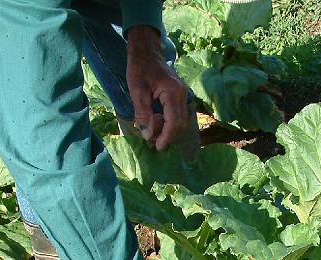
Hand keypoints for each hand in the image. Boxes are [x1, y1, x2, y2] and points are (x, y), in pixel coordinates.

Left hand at [126, 25, 188, 150]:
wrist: (147, 50)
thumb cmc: (139, 67)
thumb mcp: (137, 91)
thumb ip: (143, 114)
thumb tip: (147, 135)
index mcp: (172, 92)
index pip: (174, 122)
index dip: (166, 137)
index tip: (158, 147)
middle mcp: (182, 94)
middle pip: (180, 123)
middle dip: (167, 134)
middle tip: (151, 138)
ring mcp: (183, 94)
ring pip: (180, 120)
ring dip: (167, 128)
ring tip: (151, 126)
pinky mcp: (180, 95)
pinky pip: (178, 113)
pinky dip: (168, 121)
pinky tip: (155, 119)